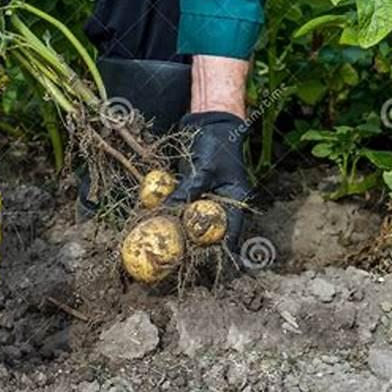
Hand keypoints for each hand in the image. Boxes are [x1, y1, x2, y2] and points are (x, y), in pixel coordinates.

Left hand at [167, 112, 250, 251]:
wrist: (209, 124)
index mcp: (236, 201)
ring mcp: (207, 199)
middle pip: (210, 233)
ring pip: (193, 223)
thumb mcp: (203, 170)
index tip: (206, 267)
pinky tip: (155, 225)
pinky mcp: (192, 192)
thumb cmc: (214, 145)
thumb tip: (169, 214)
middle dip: (195, 249)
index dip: (220, 253)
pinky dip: (170, 215)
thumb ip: (187, 192)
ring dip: (179, 234)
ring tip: (165, 252)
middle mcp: (223, 204)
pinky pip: (181, 208)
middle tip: (178, 264)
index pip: (231, 234)